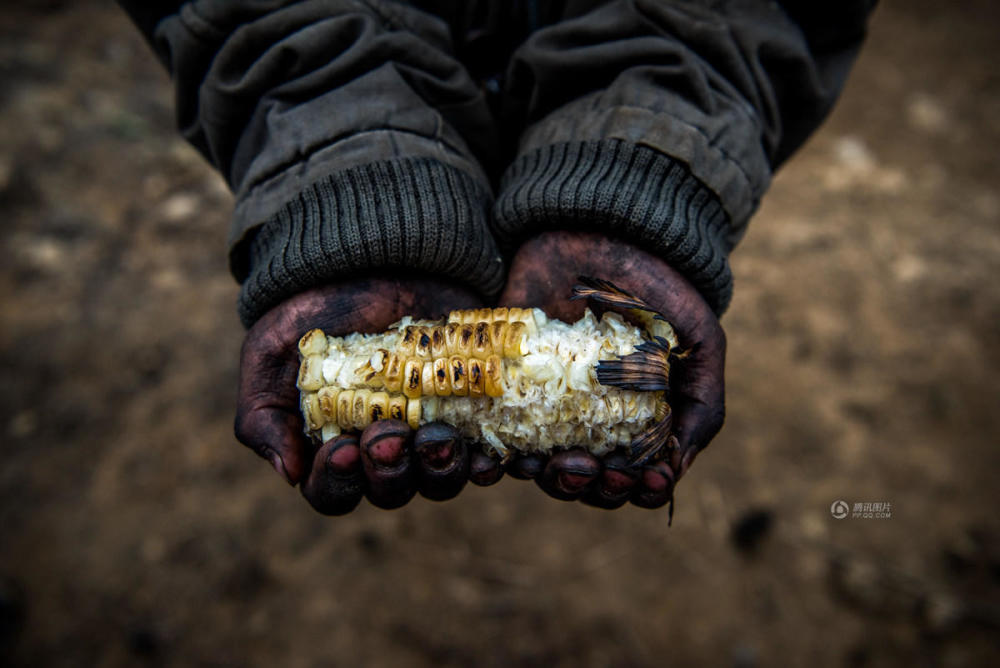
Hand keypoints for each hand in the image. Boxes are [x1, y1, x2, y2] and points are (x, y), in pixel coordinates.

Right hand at [234, 277, 488, 513]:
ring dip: (442, 469)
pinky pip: (487, 449)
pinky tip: (489, 454)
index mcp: (333, 446)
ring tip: (439, 435)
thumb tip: (288, 473)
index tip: (343, 447)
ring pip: (441, 479)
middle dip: (391, 472)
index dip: (338, 481)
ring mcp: (431, 429)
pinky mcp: (472, 406)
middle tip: (391, 433)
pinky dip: (490, 460)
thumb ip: (263, 414)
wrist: (373, 256)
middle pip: (393, 491)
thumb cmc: (312, 310)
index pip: (333, 491)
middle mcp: (385, 449)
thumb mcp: (270, 354)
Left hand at [499, 230, 725, 509]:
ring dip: (547, 478)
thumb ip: (702, 405)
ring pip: (543, 466)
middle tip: (592, 468)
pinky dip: (502, 453)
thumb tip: (675, 473)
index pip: (638, 479)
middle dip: (592, 487)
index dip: (640, 490)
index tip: (643, 479)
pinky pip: (499, 433)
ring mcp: (546, 407)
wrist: (596, 229)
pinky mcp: (506, 385)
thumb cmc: (658, 287)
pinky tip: (509, 454)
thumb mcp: (698, 340)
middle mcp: (592, 423)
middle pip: (589, 481)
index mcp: (639, 421)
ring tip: (548, 465)